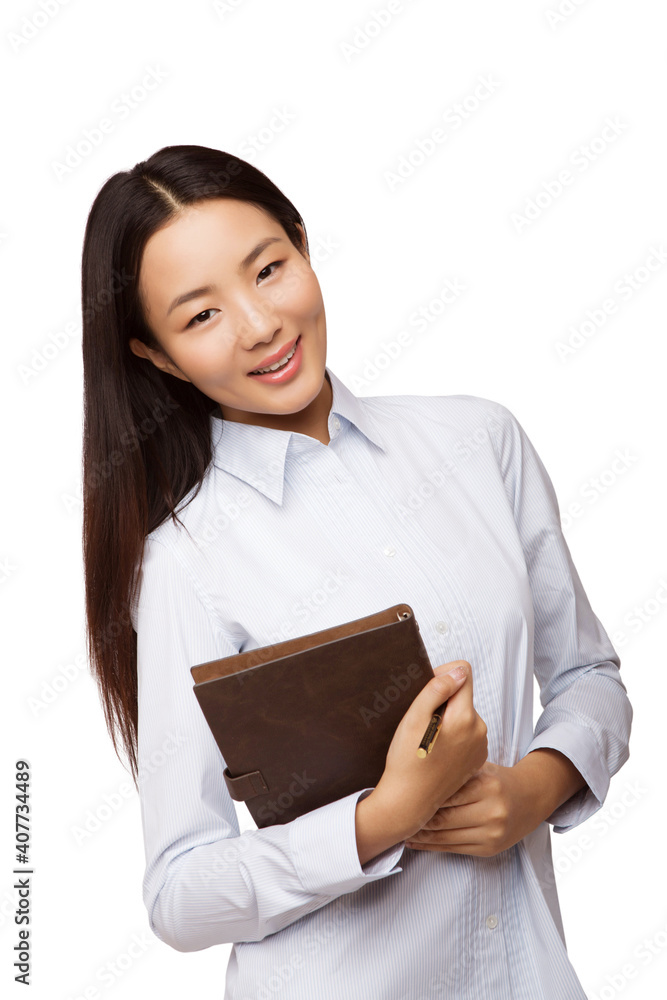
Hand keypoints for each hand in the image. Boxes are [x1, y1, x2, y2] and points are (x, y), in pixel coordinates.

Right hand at [358, 661, 487, 860]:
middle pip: (463, 695)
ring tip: (428, 740)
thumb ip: (437, 689)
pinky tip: (436, 751)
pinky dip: (453, 735)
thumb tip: (458, 670)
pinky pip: (467, 733)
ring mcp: (480, 746)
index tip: (427, 692)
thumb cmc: (407, 761)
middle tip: (422, 722)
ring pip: (464, 714)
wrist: (409, 803)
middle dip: (443, 701)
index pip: (464, 673)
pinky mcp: (477, 759)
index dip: (443, 674)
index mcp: (465, 717)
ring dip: (447, 719)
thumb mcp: (414, 719)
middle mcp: (479, 730)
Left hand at [404, 760, 544, 856]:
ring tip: (401, 831)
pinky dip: (432, 847)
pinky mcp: (489, 849)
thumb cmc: (497, 780)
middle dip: (418, 819)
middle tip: (396, 816)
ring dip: (421, 836)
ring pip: (446, 837)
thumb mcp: (480, 768)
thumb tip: (418, 774)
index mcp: (487, 786)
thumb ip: (455, 771)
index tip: (403, 797)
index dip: (422, 798)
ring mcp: (492, 833)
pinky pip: (454, 849)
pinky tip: (416, 842)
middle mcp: (492, 812)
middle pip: (444, 819)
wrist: (530, 799)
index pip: (446, 795)